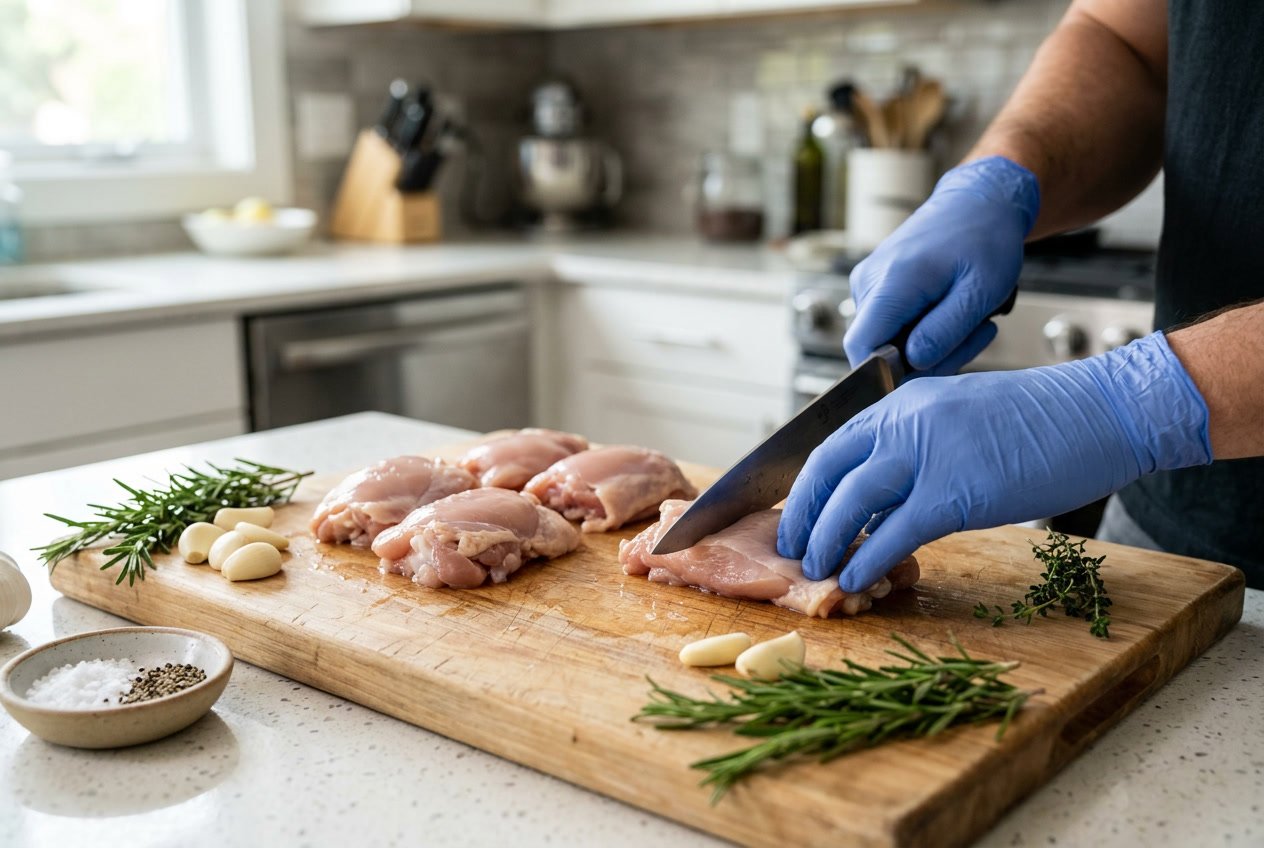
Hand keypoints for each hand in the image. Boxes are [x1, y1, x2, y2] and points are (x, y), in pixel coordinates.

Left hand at [776, 333, 1212, 591]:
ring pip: (852, 501)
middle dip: (803, 514)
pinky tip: (858, 578)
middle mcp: (905, 421)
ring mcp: (928, 454)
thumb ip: (919, 445)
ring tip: (818, 570)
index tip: (797, 515)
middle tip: (793, 549)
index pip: (833, 444)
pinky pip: (894, 531)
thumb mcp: (961, 417)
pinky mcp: (956, 491)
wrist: (1104, 412)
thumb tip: (886, 491)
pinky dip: (869, 558)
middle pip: (828, 470)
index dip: (808, 486)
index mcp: (904, 402)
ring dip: (828, 540)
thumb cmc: (1045, 421)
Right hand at [844, 156, 1040, 373]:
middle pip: (878, 349)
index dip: (887, 374)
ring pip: (887, 340)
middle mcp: (867, 283)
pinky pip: (891, 325)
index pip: (861, 348)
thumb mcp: (979, 291)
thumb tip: (913, 362)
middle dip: (927, 358)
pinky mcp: (875, 286)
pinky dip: (924, 330)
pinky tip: (953, 313)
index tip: (931, 369)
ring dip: (931, 344)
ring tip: (970, 321)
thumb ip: (944, 331)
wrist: (979, 202)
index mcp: (890, 282)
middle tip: (975, 336)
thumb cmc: (985, 239)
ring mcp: (868, 284)